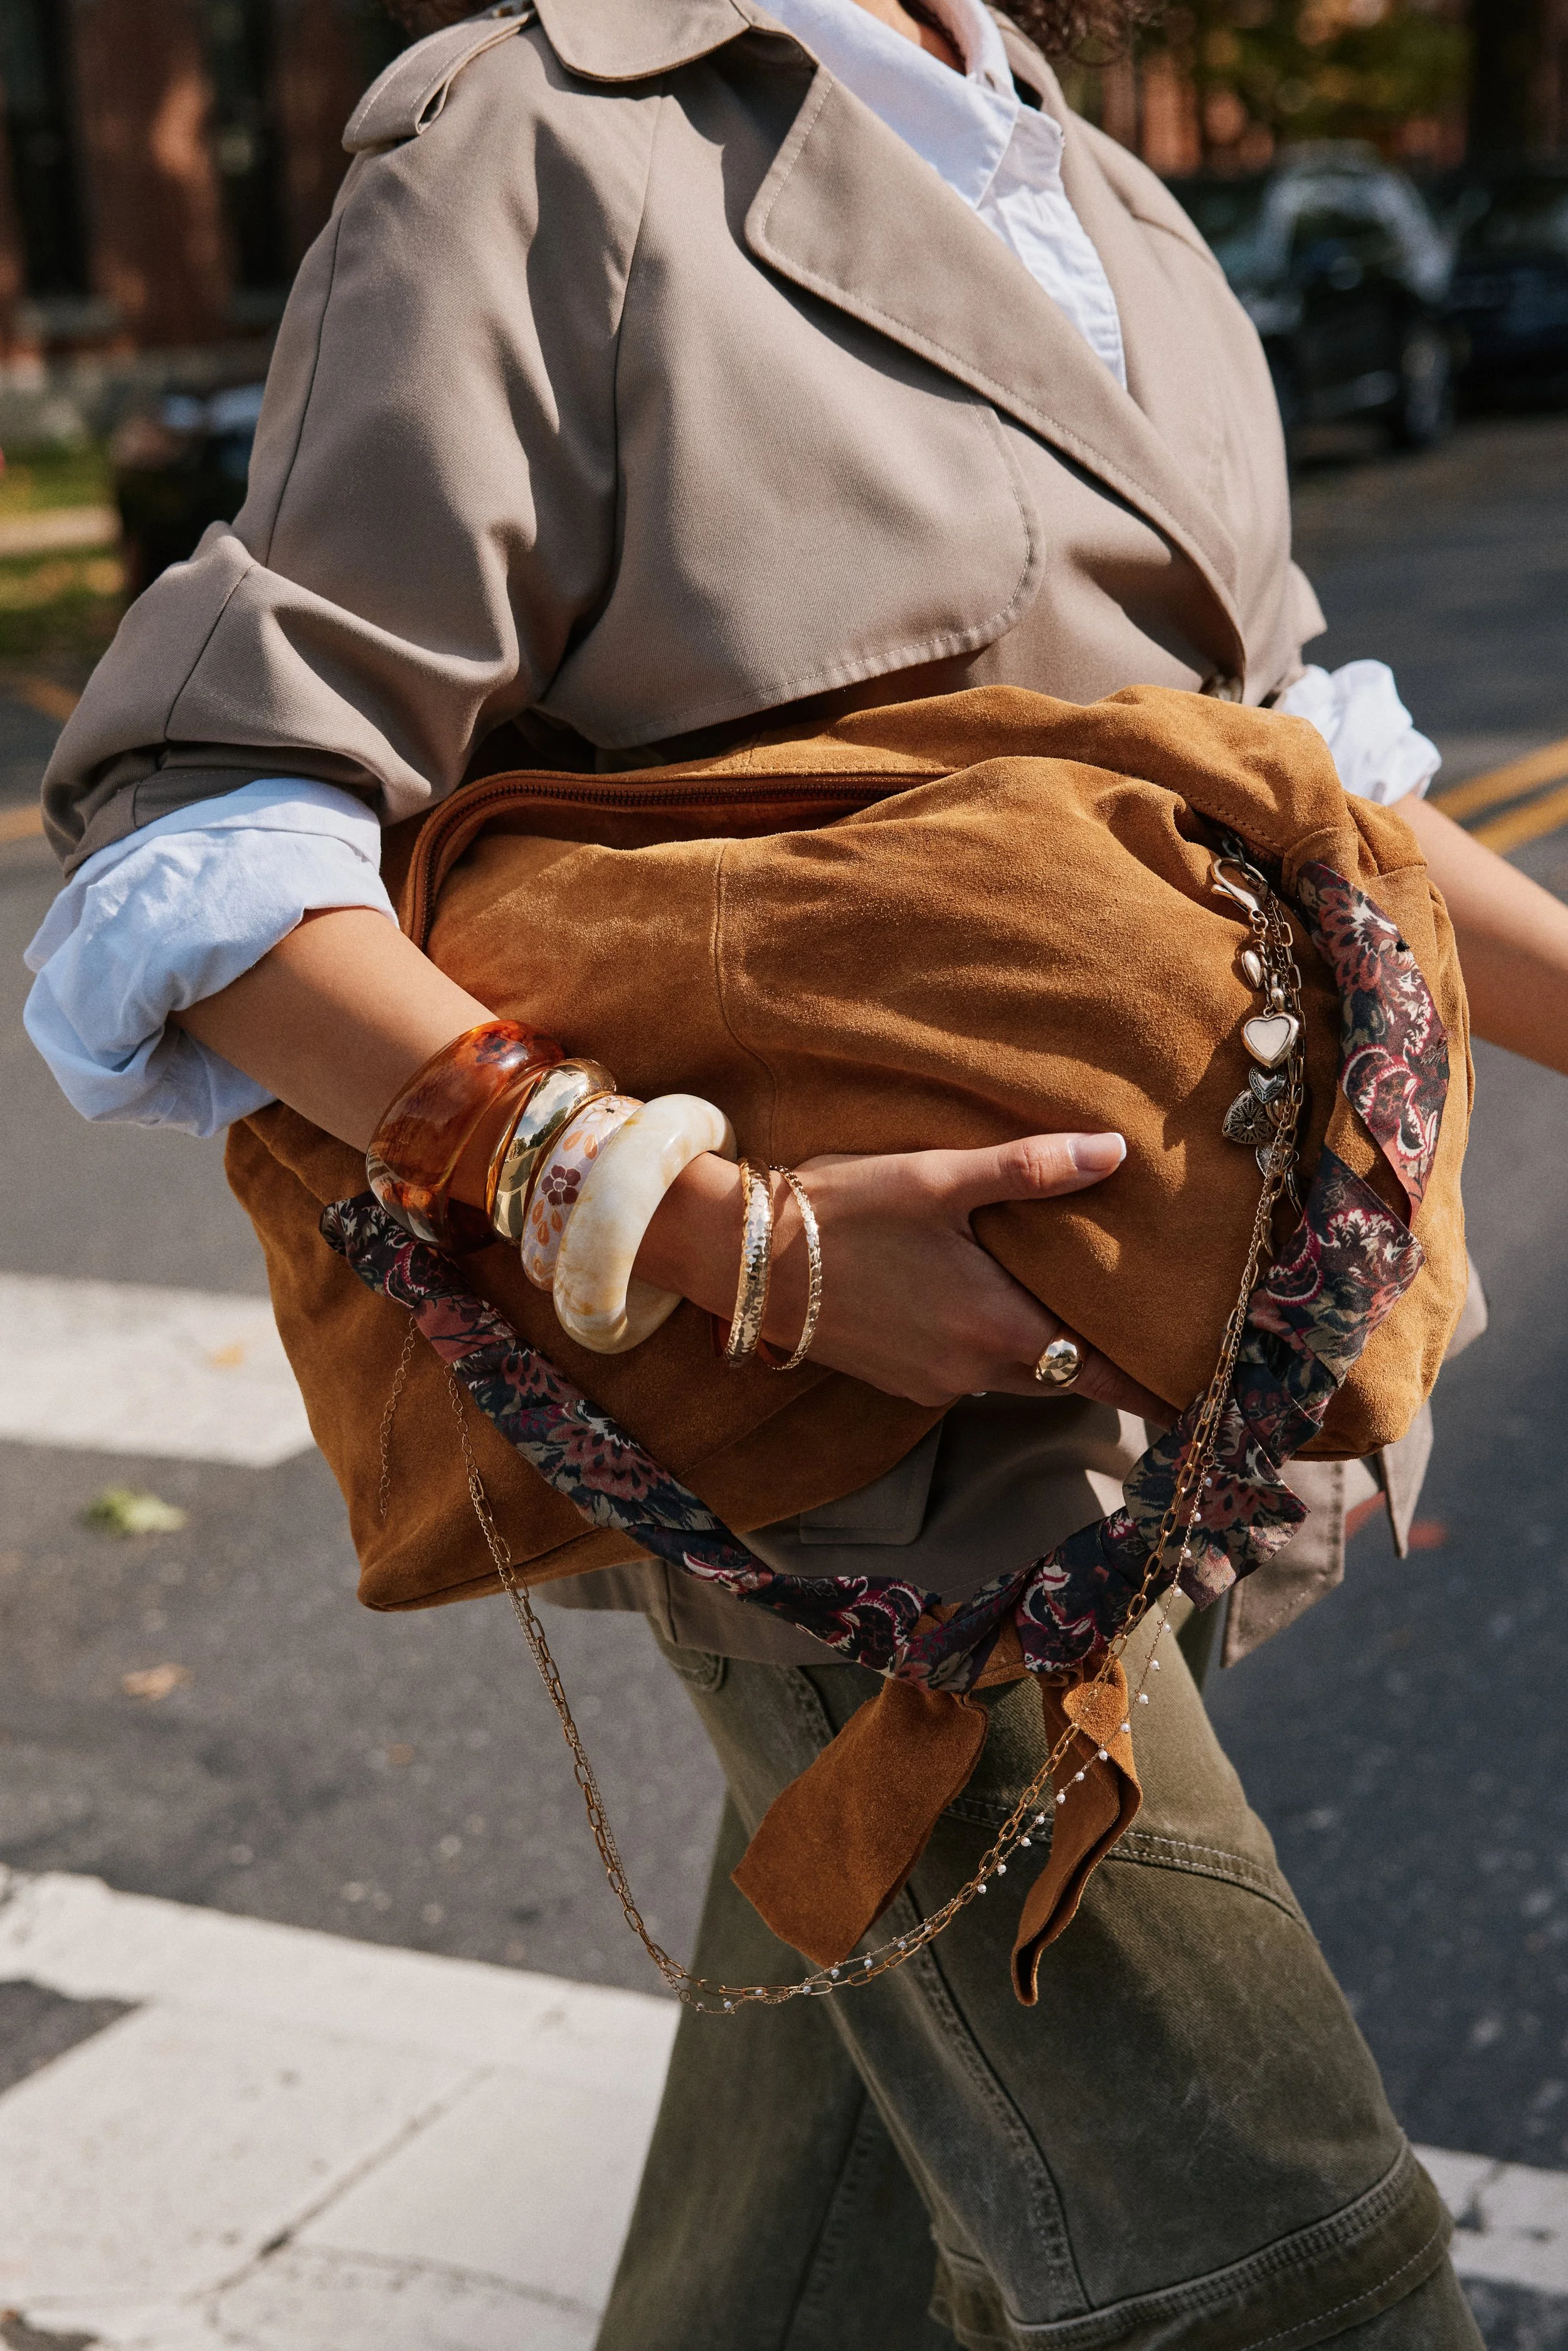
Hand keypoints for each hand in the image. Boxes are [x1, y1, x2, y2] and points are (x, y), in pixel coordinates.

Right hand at [635, 1132, 1165, 1414]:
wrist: (743, 1257)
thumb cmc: (843, 1210)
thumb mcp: (940, 1178)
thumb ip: (1030, 1170)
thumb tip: (1115, 1154)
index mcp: (1000, 1329)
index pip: (1104, 1375)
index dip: (1154, 1385)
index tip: (1197, 1391)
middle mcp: (974, 1370)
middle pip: (1066, 1376)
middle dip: (1102, 1359)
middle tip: (1144, 1333)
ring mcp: (933, 1382)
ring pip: (1016, 1376)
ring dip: (1044, 1351)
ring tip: (1070, 1310)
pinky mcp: (898, 1380)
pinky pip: (969, 1373)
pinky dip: (992, 1349)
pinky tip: (983, 1304)